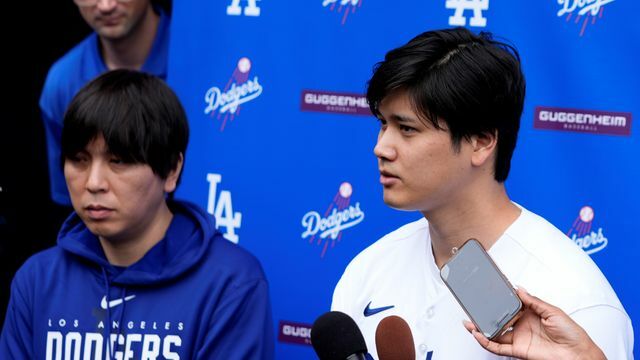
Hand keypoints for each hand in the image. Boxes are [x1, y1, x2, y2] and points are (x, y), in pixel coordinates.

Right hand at [463, 288, 605, 359]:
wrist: (578, 354)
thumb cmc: (572, 333)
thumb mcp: (553, 310)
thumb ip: (533, 300)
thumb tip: (519, 289)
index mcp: (530, 314)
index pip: (509, 305)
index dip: (498, 300)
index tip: (488, 292)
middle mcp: (522, 326)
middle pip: (498, 319)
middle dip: (484, 314)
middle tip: (473, 307)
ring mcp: (519, 338)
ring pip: (494, 333)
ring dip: (480, 328)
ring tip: (469, 322)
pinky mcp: (518, 350)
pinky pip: (498, 347)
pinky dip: (486, 342)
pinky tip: (478, 335)